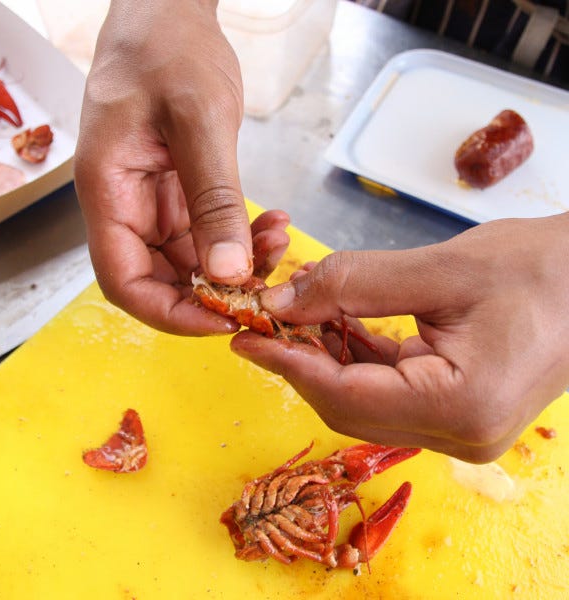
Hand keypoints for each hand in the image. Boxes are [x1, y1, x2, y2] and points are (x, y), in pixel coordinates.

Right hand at [74, 0, 256, 333]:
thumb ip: (213, 199)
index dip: (170, 312)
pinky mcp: (180, 196)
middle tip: (265, 286)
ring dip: (237, 265)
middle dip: (215, 292)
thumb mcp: (198, 121)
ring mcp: (153, 204)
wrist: (168, 16)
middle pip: (160, 280)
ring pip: (191, 262)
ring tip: (279, 242)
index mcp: (108, 193)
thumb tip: (230, 271)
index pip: (124, 282)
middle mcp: (126, 208)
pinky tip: (272, 225)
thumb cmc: (168, 50)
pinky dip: (242, 239)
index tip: (223, 318)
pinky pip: (209, 235)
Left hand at [231, 214, 568, 461]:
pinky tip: (337, 323)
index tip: (246, 337)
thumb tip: (281, 302)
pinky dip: (355, 358)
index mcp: (461, 407)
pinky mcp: (456, 411)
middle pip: (348, 405)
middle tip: (267, 321)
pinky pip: (387, 391)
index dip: (288, 363)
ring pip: (363, 400)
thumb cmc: (538, 268)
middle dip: (300, 361)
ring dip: (325, 358)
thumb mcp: (440, 268)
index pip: (345, 394)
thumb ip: (353, 284)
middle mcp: (459, 434)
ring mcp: (458, 428)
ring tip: (298, 314)